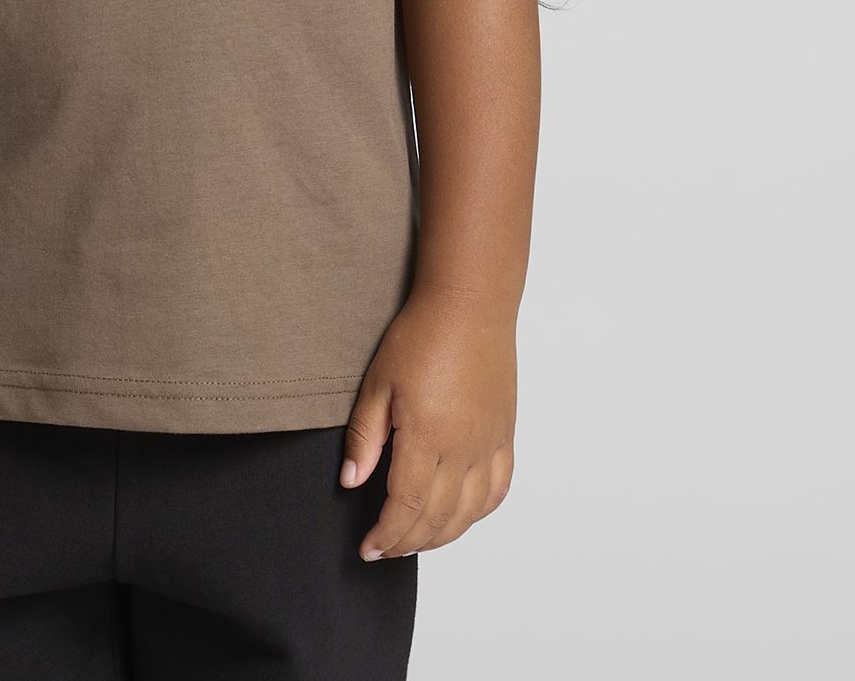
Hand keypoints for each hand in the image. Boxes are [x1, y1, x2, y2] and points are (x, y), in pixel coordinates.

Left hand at [340, 289, 517, 559]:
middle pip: (438, 518)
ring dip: (441, 536)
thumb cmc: (421, 335)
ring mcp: (489, 444)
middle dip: (408, 543)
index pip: (406, 507)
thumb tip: (350, 481)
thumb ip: (364, 437)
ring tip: (415, 541)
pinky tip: (460, 516)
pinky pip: (498, 489)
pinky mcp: (505, 434)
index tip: (368, 548)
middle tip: (384, 550)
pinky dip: (477, 513)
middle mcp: (464, 448)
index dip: (386, 535)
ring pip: (470, 512)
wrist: (469, 304)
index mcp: (428, 437)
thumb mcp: (378, 382)